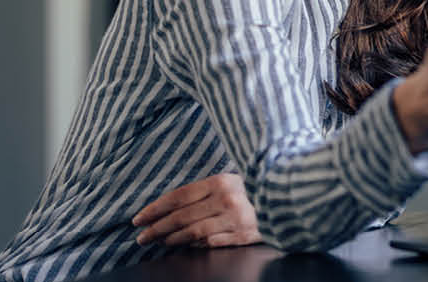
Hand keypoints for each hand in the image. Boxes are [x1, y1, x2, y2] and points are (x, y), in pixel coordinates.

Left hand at [131, 173, 260, 247]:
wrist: (289, 198)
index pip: (178, 196)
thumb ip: (205, 192)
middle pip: (181, 217)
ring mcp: (236, 219)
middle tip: (141, 237)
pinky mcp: (245, 235)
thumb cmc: (255, 189)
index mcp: (219, 182)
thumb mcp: (230, 182)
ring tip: (159, 242)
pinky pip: (213, 243)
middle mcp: (226, 199)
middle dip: (157, 228)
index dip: (155, 209)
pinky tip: (185, 246)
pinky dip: (196, 245)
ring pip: (193, 232)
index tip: (138, 219)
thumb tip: (172, 209)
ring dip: (172, 239)